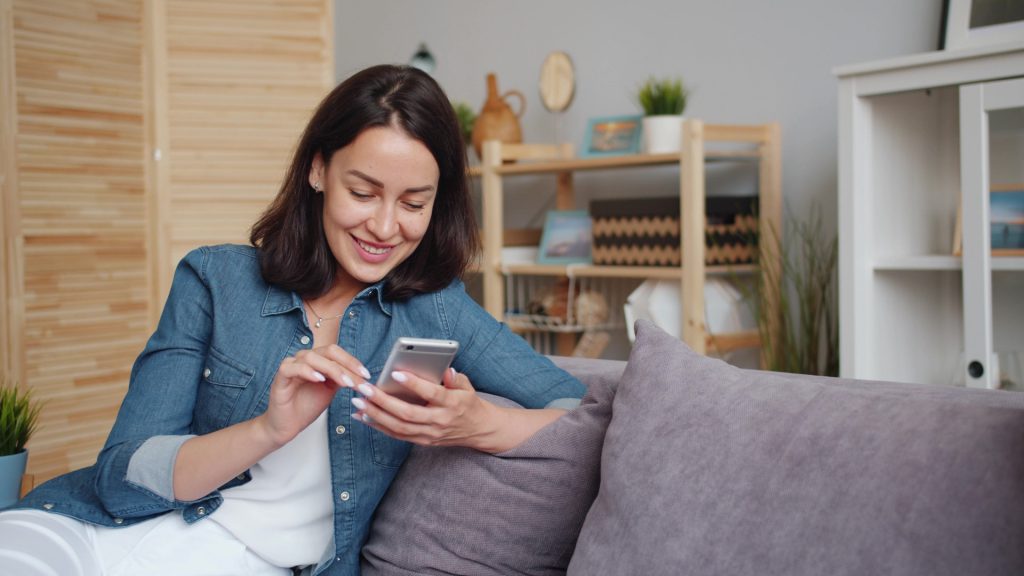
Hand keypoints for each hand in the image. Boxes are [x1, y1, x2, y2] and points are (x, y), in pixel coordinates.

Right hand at [259, 344, 370, 446]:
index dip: (353, 361)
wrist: (288, 425)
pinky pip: (292, 367)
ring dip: (332, 369)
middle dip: (347, 365)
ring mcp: (291, 365)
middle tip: (360, 380)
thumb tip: (362, 374)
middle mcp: (304, 358)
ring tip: (345, 383)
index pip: (336, 352)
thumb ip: (342, 378)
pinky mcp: (280, 377)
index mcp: (317, 359)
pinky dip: (307, 371)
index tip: (366, 375)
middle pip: (328, 351)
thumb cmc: (306, 406)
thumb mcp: (330, 390)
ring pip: (313, 357)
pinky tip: (319, 379)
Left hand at [351, 368, 505, 450]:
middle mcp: (440, 422)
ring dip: (375, 416)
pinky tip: (363, 417)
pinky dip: (379, 426)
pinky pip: (397, 435)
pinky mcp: (423, 442)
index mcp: (453, 404)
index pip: (432, 394)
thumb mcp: (468, 387)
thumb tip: (446, 370)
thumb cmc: (469, 403)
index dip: (414, 384)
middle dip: (383, 401)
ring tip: (358, 403)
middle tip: (364, 390)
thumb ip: (456, 379)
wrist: (479, 430)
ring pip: (399, 427)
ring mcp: (430, 435)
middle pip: (407, 414)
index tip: (396, 373)